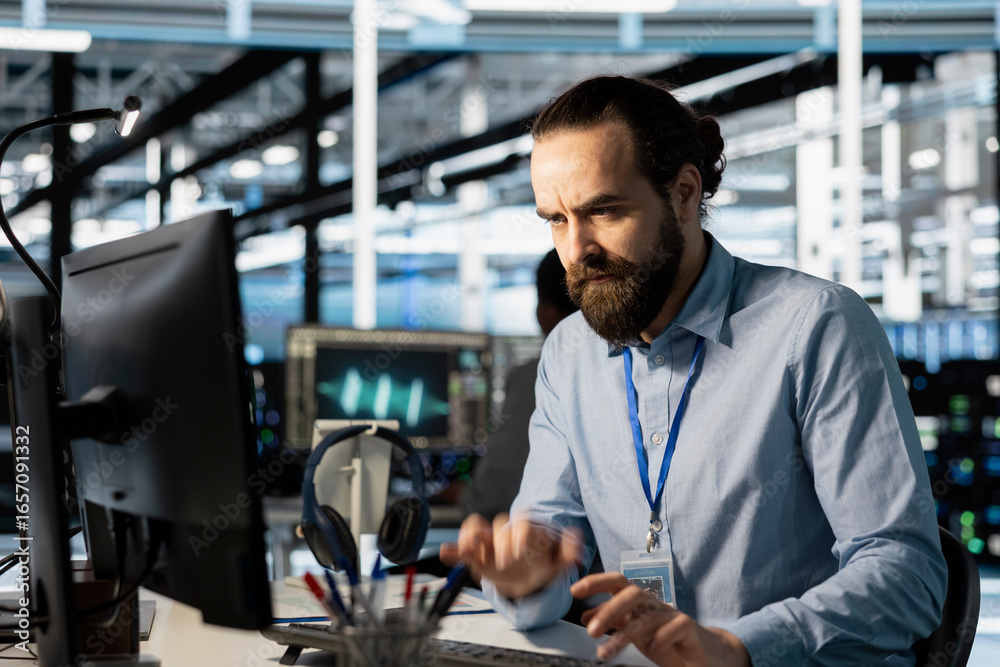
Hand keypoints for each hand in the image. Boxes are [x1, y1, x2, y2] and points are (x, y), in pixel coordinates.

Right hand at [439, 513, 581, 599]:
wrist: (527, 575)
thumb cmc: (542, 563)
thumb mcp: (559, 560)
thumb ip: (570, 550)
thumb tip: (577, 534)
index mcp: (525, 529)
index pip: (520, 523)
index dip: (519, 536)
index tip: (520, 553)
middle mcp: (506, 532)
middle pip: (499, 526)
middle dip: (501, 542)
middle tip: (507, 562)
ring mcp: (490, 543)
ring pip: (477, 528)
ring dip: (471, 537)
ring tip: (470, 550)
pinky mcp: (477, 556)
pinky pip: (463, 548)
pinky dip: (454, 549)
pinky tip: (447, 553)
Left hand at [571, 573, 748, 666]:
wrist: (704, 653)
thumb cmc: (668, 641)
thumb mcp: (636, 632)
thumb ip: (614, 623)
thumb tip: (587, 617)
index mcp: (640, 603)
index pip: (617, 583)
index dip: (596, 582)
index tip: (575, 591)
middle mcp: (655, 605)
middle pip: (632, 593)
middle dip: (609, 609)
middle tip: (592, 632)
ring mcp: (673, 615)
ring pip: (649, 614)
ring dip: (625, 633)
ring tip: (606, 652)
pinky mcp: (691, 629)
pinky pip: (677, 625)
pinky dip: (662, 635)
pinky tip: (651, 648)